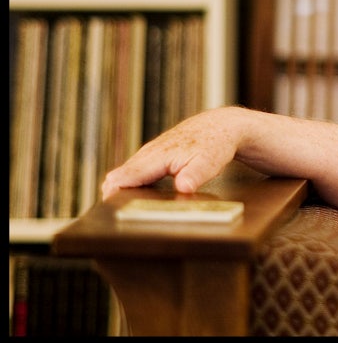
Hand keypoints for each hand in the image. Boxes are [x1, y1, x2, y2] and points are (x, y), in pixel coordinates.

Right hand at [101, 106, 244, 199]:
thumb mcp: (210, 162)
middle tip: (112, 219)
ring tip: (117, 213)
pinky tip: (129, 199)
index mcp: (158, 156)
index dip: (113, 193)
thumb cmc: (215, 144)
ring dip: (117, 190)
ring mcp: (149, 153)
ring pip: (124, 173)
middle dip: (111, 196)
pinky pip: (134, 171)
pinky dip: (128, 184)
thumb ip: (195, 176)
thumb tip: (183, 188)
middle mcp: (149, 153)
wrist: (220, 126)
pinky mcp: (153, 155)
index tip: (109, 211)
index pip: (126, 176)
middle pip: (119, 176)